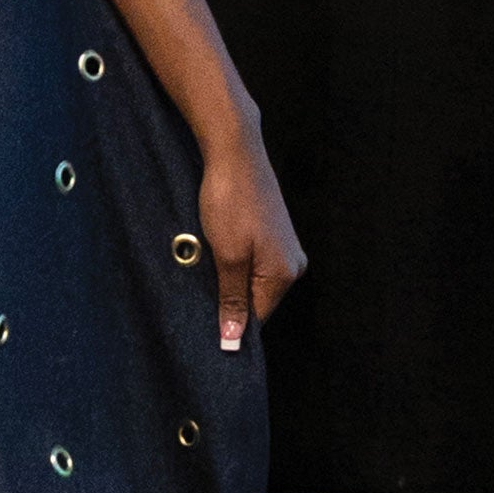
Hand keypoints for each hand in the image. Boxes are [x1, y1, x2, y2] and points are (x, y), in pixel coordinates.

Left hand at [195, 130, 306, 350]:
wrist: (235, 152)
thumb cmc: (230, 202)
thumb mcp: (227, 257)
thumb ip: (233, 300)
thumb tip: (235, 339)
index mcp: (285, 274)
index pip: (256, 318)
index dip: (228, 320)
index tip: (202, 316)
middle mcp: (293, 264)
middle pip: (255, 299)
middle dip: (227, 296)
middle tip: (200, 280)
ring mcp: (285, 247)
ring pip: (251, 279)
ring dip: (226, 276)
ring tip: (208, 257)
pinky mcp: (273, 233)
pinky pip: (252, 260)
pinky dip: (232, 259)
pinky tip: (216, 245)